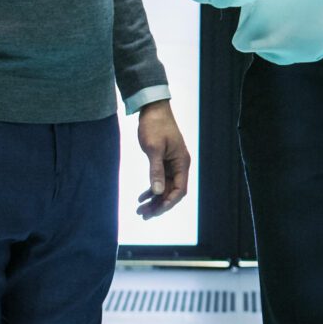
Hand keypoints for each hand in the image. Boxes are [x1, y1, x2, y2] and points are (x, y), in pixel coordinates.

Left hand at [136, 100, 191, 217]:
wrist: (152, 108)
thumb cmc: (155, 125)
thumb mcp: (154, 148)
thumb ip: (156, 171)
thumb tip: (157, 192)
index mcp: (182, 163)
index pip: (179, 190)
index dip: (168, 203)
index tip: (155, 211)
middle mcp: (179, 165)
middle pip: (172, 192)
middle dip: (158, 205)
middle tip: (143, 215)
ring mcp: (172, 164)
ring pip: (164, 188)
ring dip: (154, 200)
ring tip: (140, 211)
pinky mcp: (164, 161)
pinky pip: (160, 180)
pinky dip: (151, 189)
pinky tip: (141, 197)